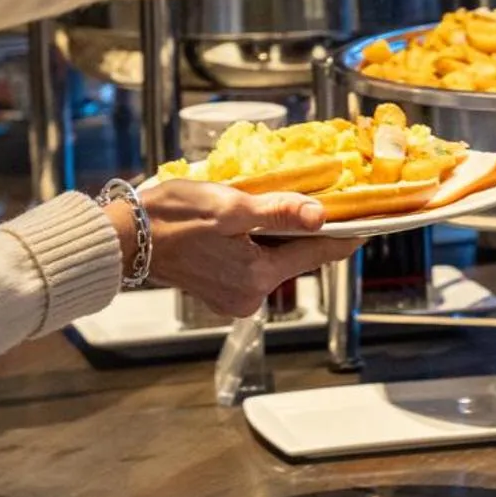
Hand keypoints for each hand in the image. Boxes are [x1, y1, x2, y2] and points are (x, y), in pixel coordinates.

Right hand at [102, 182, 356, 317]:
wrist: (124, 237)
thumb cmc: (171, 217)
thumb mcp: (230, 207)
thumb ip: (277, 212)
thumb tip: (319, 216)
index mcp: (255, 277)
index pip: (316, 253)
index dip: (345, 235)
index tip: (371, 224)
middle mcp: (248, 295)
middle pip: (296, 256)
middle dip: (308, 230)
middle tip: (326, 200)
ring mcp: (232, 296)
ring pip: (274, 259)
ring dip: (280, 235)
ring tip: (282, 205)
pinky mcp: (218, 289)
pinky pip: (252, 263)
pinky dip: (258, 243)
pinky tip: (251, 222)